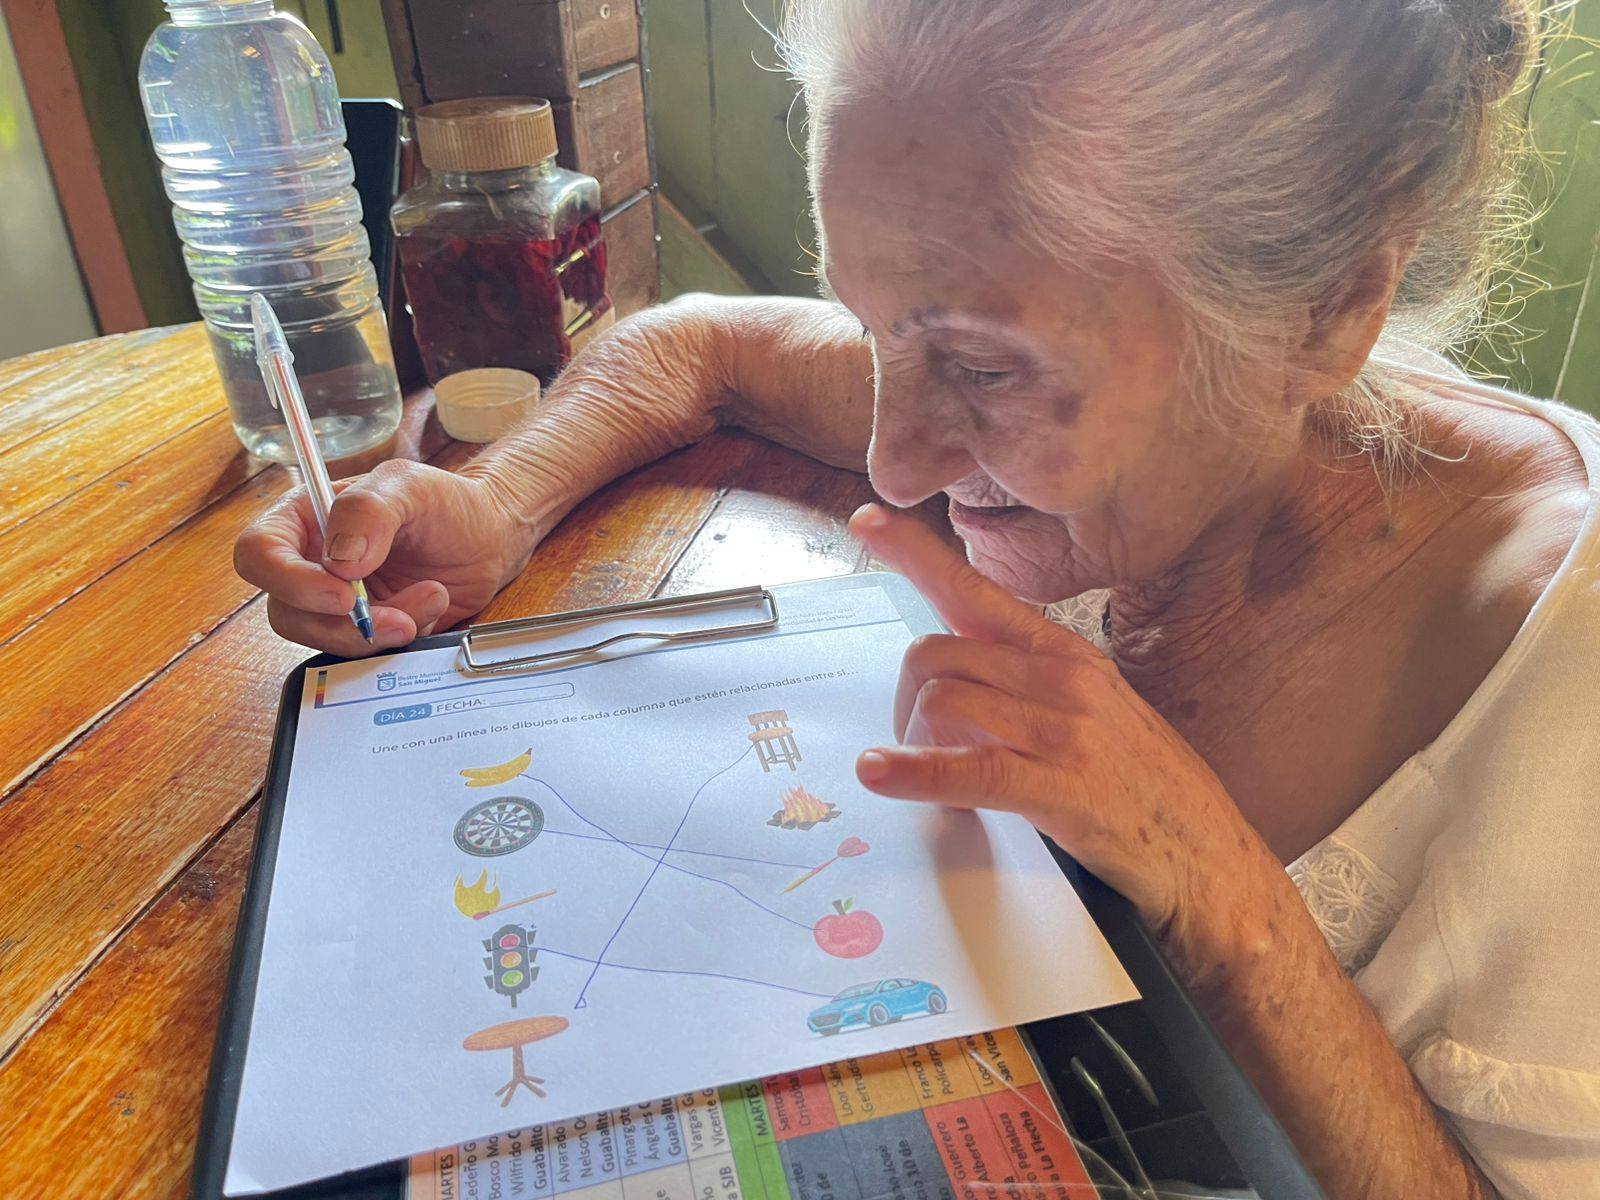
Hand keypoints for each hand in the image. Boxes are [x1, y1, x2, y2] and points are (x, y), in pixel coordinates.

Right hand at [235, 459, 526, 655]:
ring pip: (326, 639)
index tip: (342, 593)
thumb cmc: (445, 504)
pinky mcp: (366, 631)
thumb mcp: (410, 487)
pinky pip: (365, 653)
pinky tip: (432, 609)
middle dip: (343, 623)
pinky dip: (401, 640)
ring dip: (380, 632)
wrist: (488, 538)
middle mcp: (311, 565)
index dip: (289, 581)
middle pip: (287, 611)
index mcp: (304, 519)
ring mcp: (336, 604)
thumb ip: (368, 512)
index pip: (258, 554)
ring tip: (432, 598)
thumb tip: (339, 562)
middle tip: (398, 618)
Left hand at [850, 503, 1266, 937]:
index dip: (917, 555)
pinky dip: (915, 772)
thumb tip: (949, 682)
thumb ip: (1024, 690)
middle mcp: (1064, 679)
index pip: (977, 592)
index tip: (870, 521)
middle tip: (911, 749)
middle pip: (936, 656)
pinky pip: (970, 766)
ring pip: (942, 702)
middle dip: (903, 704)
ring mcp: (1067, 730)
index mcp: (1065, 656)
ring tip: (928, 783)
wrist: (1214, 864)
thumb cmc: (1147, 794)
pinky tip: (881, 774)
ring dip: (912, 745)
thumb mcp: (1092, 717)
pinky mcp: (1065, 787)